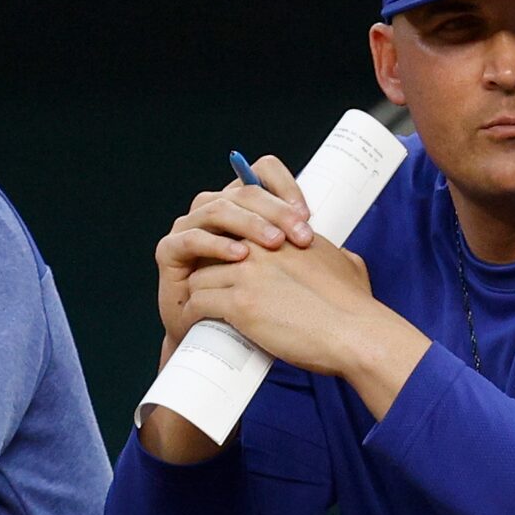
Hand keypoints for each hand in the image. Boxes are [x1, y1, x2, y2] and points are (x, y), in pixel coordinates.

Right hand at [153, 156, 315, 356]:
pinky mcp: (170, 252)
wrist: (220, 341)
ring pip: (218, 208)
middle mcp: (215, 209)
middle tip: (301, 235)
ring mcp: (189, 227)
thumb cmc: (259, 307)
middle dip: (276, 211)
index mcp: (244, 205)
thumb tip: (345, 251)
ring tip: (275, 245)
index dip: (286, 186)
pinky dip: (215, 244)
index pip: (263, 172)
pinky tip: (239, 256)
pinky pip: (190, 238)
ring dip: (249, 224)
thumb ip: (307, 256)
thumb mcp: (289, 276)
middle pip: (244, 190)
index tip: (308, 215)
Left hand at [178, 236, 430, 416]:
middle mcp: (261, 247)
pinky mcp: (240, 303)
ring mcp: (247, 273)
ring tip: (197, 314)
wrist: (355, 333)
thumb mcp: (348, 265)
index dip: (225, 251)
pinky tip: (198, 327)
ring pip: (199, 277)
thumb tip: (340, 259)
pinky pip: (198, 303)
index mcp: (283, 234)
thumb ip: (333, 254)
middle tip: (204, 292)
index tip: (221, 269)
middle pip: (211, 250)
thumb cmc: (356, 308)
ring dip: (197, 296)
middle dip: (206, 271)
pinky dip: (194, 317)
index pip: (236, 229)